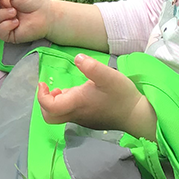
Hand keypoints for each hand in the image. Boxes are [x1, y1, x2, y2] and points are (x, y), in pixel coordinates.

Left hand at [36, 53, 154, 137]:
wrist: (137, 115)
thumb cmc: (122, 95)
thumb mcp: (109, 76)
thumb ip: (92, 67)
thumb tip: (77, 58)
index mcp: (77, 103)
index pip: (49, 107)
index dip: (41, 96)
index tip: (43, 83)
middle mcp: (76, 114)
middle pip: (50, 116)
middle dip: (44, 102)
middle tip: (51, 89)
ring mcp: (82, 119)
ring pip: (60, 115)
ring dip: (56, 102)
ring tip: (66, 89)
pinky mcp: (89, 120)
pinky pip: (71, 114)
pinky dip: (67, 104)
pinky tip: (79, 93)